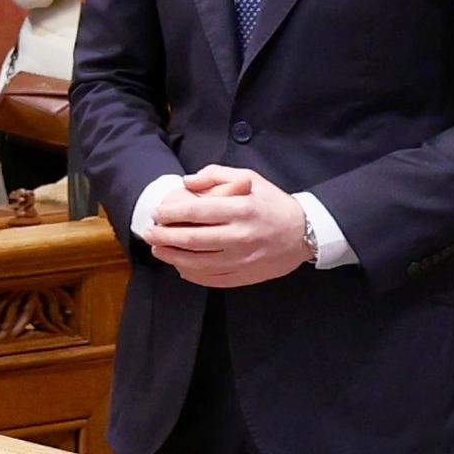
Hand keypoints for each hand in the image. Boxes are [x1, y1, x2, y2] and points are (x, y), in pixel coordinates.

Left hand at [135, 164, 317, 287]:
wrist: (304, 233)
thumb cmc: (272, 202)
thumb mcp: (250, 178)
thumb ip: (216, 175)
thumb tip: (187, 182)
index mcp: (242, 209)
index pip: (197, 211)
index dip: (171, 213)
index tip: (157, 213)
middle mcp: (241, 236)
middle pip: (192, 239)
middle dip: (164, 236)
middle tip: (149, 232)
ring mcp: (242, 259)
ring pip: (197, 262)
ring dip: (172, 256)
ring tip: (157, 249)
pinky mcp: (245, 276)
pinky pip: (211, 278)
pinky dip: (191, 274)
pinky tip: (180, 266)